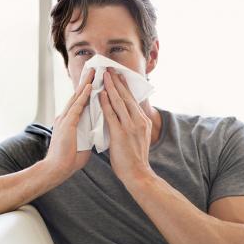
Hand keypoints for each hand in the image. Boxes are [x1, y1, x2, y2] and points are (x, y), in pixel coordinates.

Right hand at [43, 68, 94, 180]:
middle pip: (77, 95)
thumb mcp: (83, 143)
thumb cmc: (69, 160)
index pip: (79, 102)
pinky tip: (89, 87)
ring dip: (85, 84)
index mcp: (69, 121)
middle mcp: (65, 117)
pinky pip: (77, 107)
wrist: (57, 169)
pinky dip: (84, 96)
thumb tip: (97, 131)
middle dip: (85, 82)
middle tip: (93, 68)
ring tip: (93, 72)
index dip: (86, 91)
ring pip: (77, 97)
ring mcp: (65, 119)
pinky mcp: (67, 124)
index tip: (93, 80)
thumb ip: (88, 134)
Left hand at [99, 67, 154, 183]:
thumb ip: (132, 126)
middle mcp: (138, 121)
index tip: (118, 75)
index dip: (124, 87)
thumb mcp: (138, 138)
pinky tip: (101, 94)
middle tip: (110, 69)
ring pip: (119, 102)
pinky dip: (106, 103)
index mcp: (143, 121)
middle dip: (117, 82)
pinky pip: (112, 115)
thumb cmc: (135, 159)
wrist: (138, 174)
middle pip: (126, 97)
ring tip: (104, 76)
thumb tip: (125, 118)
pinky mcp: (121, 134)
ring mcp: (130, 126)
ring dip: (111, 87)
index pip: (132, 100)